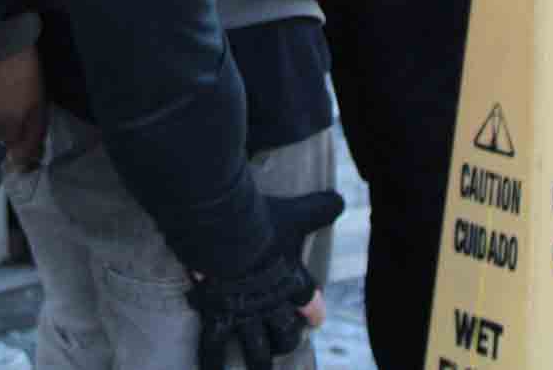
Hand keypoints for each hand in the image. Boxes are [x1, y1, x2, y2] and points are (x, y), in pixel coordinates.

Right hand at [189, 190, 342, 369]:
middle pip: (285, 334)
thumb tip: (339, 200)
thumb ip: (320, 208)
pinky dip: (212, 363)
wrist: (223, 232)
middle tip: (283, 344)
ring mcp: (245, 314)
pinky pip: (214, 347)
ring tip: (258, 369)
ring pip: (257, 349)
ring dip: (258, 361)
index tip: (315, 319)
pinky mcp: (218, 314)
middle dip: (286, 341)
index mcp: (292, 282)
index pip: (310, 304)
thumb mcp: (296, 213)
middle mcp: (272, 304)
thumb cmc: (261, 220)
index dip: (314, 313)